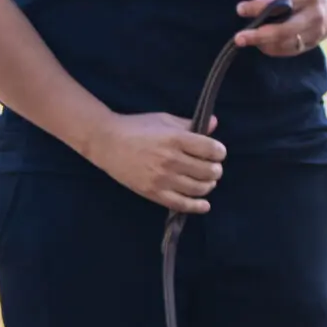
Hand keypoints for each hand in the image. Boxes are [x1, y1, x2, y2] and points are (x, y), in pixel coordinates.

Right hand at [92, 110, 224, 212]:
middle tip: (213, 168)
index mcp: (175, 138)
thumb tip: (213, 123)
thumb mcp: (164, 119)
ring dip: (208, 185)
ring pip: (199, 188)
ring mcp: (162, 178)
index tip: (218, 153)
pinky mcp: (153, 192)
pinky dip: (197, 206)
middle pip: (208, 170)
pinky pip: (181, 204)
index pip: (210, 149)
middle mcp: (171, 159)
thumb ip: (189, 123)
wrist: (107, 143)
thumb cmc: (136, 127)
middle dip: (215, 170)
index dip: (219, 152)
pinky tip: (204, 204)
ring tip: (207, 182)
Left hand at [234, 0, 326, 56]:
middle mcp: (314, 15)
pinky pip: (291, 50)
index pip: (282, 3)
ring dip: (264, 43)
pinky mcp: (314, 42)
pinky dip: (274, 49)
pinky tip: (260, 43)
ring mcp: (316, 31)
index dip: (259, 7)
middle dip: (259, 35)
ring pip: (287, 43)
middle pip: (285, 30)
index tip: (240, 8)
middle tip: (238, 37)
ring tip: (246, 39)